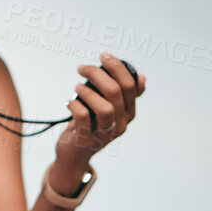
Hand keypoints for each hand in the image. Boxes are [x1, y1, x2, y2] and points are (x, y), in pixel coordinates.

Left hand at [56, 52, 145, 167]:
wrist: (74, 154)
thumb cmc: (90, 126)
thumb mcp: (108, 109)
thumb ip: (123, 95)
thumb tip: (142, 78)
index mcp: (128, 113)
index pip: (130, 86)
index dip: (117, 67)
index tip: (103, 55)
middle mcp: (120, 124)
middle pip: (116, 93)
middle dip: (98, 74)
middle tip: (82, 67)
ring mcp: (105, 134)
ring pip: (105, 108)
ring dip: (88, 92)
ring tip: (76, 86)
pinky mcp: (87, 141)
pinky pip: (84, 118)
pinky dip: (75, 105)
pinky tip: (69, 101)